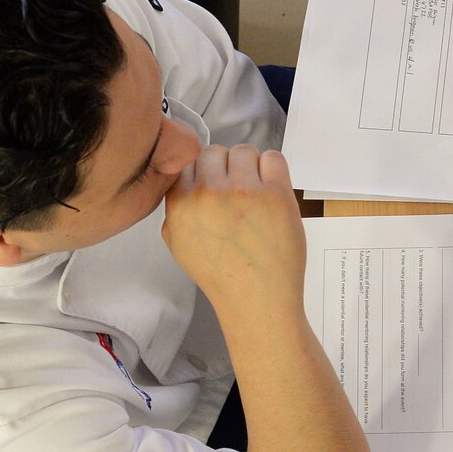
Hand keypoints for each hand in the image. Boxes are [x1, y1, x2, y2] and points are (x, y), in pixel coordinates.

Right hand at [161, 145, 305, 314]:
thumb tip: (188, 180)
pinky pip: (274, 158)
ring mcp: (244, 190)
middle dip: (226, 168)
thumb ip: (176, 208)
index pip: (188, 162)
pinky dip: (273, 170)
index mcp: (180, 203)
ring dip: (250, 167)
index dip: (203, 173)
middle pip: (215, 152)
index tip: (215, 188)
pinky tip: (272, 191)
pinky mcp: (276, 194)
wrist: (257, 299)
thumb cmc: (221, 275)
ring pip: (244, 151)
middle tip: (237, 192)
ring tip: (256, 194)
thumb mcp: (178, 242)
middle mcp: (209, 192)